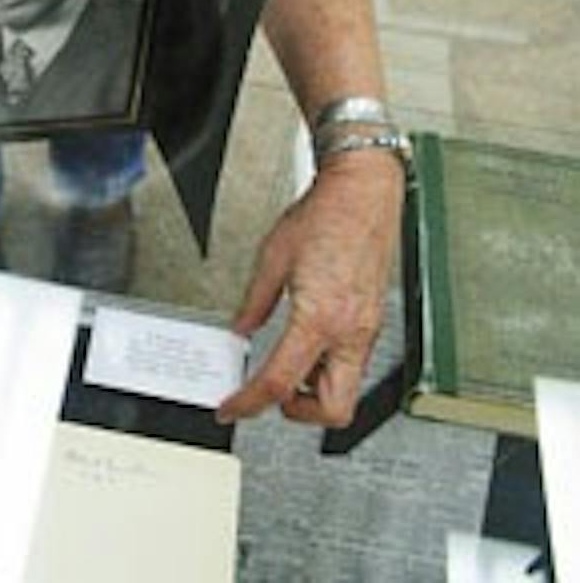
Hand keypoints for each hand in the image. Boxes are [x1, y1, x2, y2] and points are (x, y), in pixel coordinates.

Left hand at [217, 150, 403, 427]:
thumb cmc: (327, 214)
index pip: (280, 382)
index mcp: (320, 318)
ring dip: (316, 390)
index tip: (233, 408)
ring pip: (347, 390)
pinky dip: (329, 366)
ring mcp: (367, 329)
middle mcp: (350, 332)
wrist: (363, 192)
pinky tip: (309, 342)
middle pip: (333, 410)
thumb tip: (241, 329)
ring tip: (288, 366)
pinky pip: (354, 363)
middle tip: (271, 396)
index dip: (249, 403)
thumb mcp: (273, 257)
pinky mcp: (373, 321)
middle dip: (299, 413)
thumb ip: (254, 302)